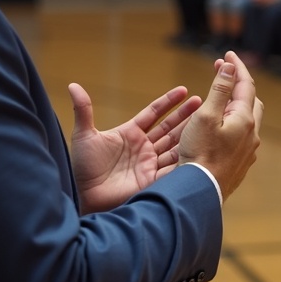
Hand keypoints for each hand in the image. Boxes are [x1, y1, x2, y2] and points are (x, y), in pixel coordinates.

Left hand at [68, 82, 203, 214]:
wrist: (85, 195)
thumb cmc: (82, 168)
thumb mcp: (84, 135)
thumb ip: (84, 110)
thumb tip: (73, 85)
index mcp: (130, 134)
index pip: (154, 113)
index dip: (169, 102)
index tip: (183, 90)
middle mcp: (144, 148)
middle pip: (170, 128)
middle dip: (186, 115)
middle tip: (203, 101)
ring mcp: (150, 163)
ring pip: (176, 144)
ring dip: (191, 133)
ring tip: (207, 120)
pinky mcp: (153, 179)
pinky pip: (173, 166)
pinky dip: (186, 157)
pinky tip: (200, 148)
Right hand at [176, 52, 263, 200]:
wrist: (201, 190)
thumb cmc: (200, 153)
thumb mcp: (206, 116)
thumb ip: (219, 90)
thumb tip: (230, 67)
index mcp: (245, 119)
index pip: (245, 85)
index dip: (236, 67)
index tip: (227, 54)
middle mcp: (251, 134)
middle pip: (251, 101)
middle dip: (238, 85)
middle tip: (222, 73)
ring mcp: (248, 151)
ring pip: (248, 120)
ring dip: (236, 105)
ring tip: (220, 99)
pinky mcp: (241, 163)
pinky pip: (242, 137)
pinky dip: (233, 123)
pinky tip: (220, 128)